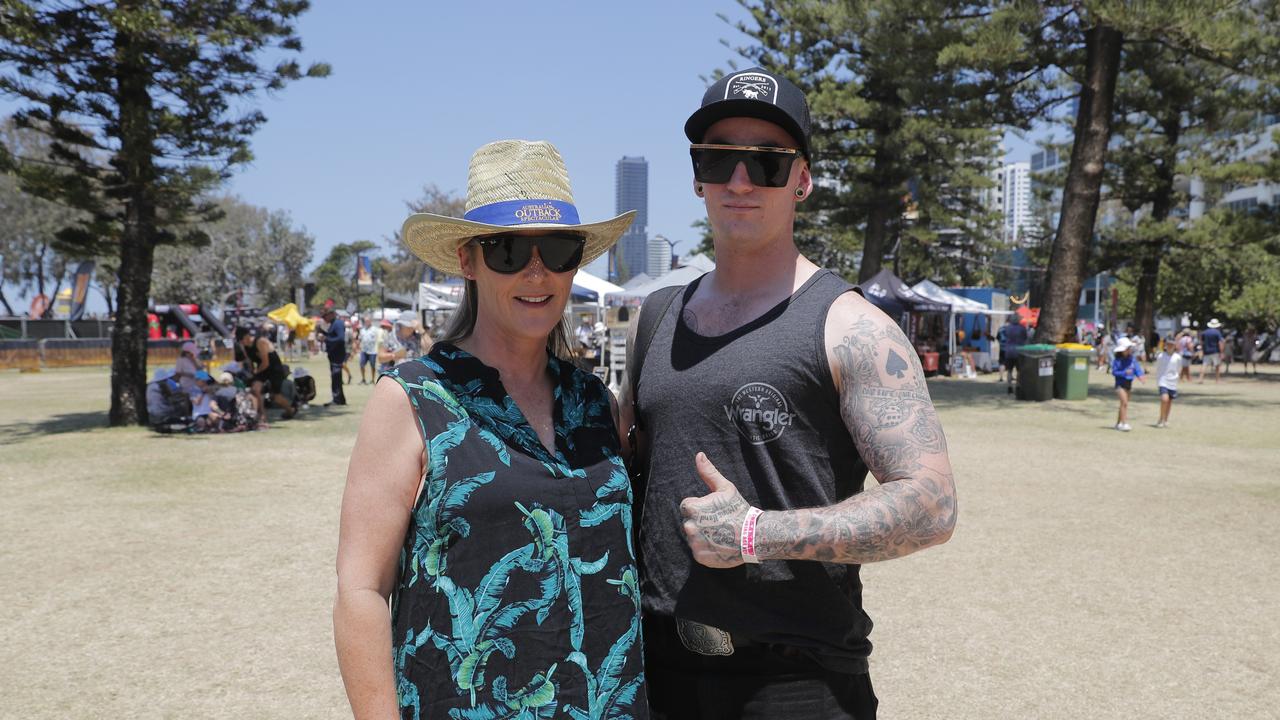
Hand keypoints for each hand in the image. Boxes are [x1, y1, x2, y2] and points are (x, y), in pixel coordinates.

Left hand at [680, 452, 750, 567]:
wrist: (754, 536)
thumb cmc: (739, 509)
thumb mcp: (725, 488)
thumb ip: (708, 472)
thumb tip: (698, 455)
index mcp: (693, 508)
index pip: (687, 506)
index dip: (700, 507)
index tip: (713, 511)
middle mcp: (690, 527)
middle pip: (689, 522)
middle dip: (700, 522)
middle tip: (719, 523)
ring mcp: (695, 544)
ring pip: (693, 537)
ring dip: (703, 536)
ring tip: (720, 534)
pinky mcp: (700, 557)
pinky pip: (698, 551)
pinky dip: (707, 549)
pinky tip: (720, 545)